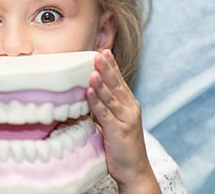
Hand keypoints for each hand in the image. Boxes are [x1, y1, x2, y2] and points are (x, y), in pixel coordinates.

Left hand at [86, 49, 159, 192]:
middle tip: (98, 53)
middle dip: (106, 68)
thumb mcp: (113, 122)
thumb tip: (85, 95)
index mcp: (128, 104)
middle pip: (116, 84)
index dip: (111, 66)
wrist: (135, 170)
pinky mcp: (118, 131)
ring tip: (92, 69)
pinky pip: (105, 113)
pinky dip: (96, 101)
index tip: (103, 52)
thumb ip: (103, 108)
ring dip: (101, 82)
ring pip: (111, 96)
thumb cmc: (121, 145)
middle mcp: (130, 108)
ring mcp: (125, 119)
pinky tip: (89, 91)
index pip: (119, 81)